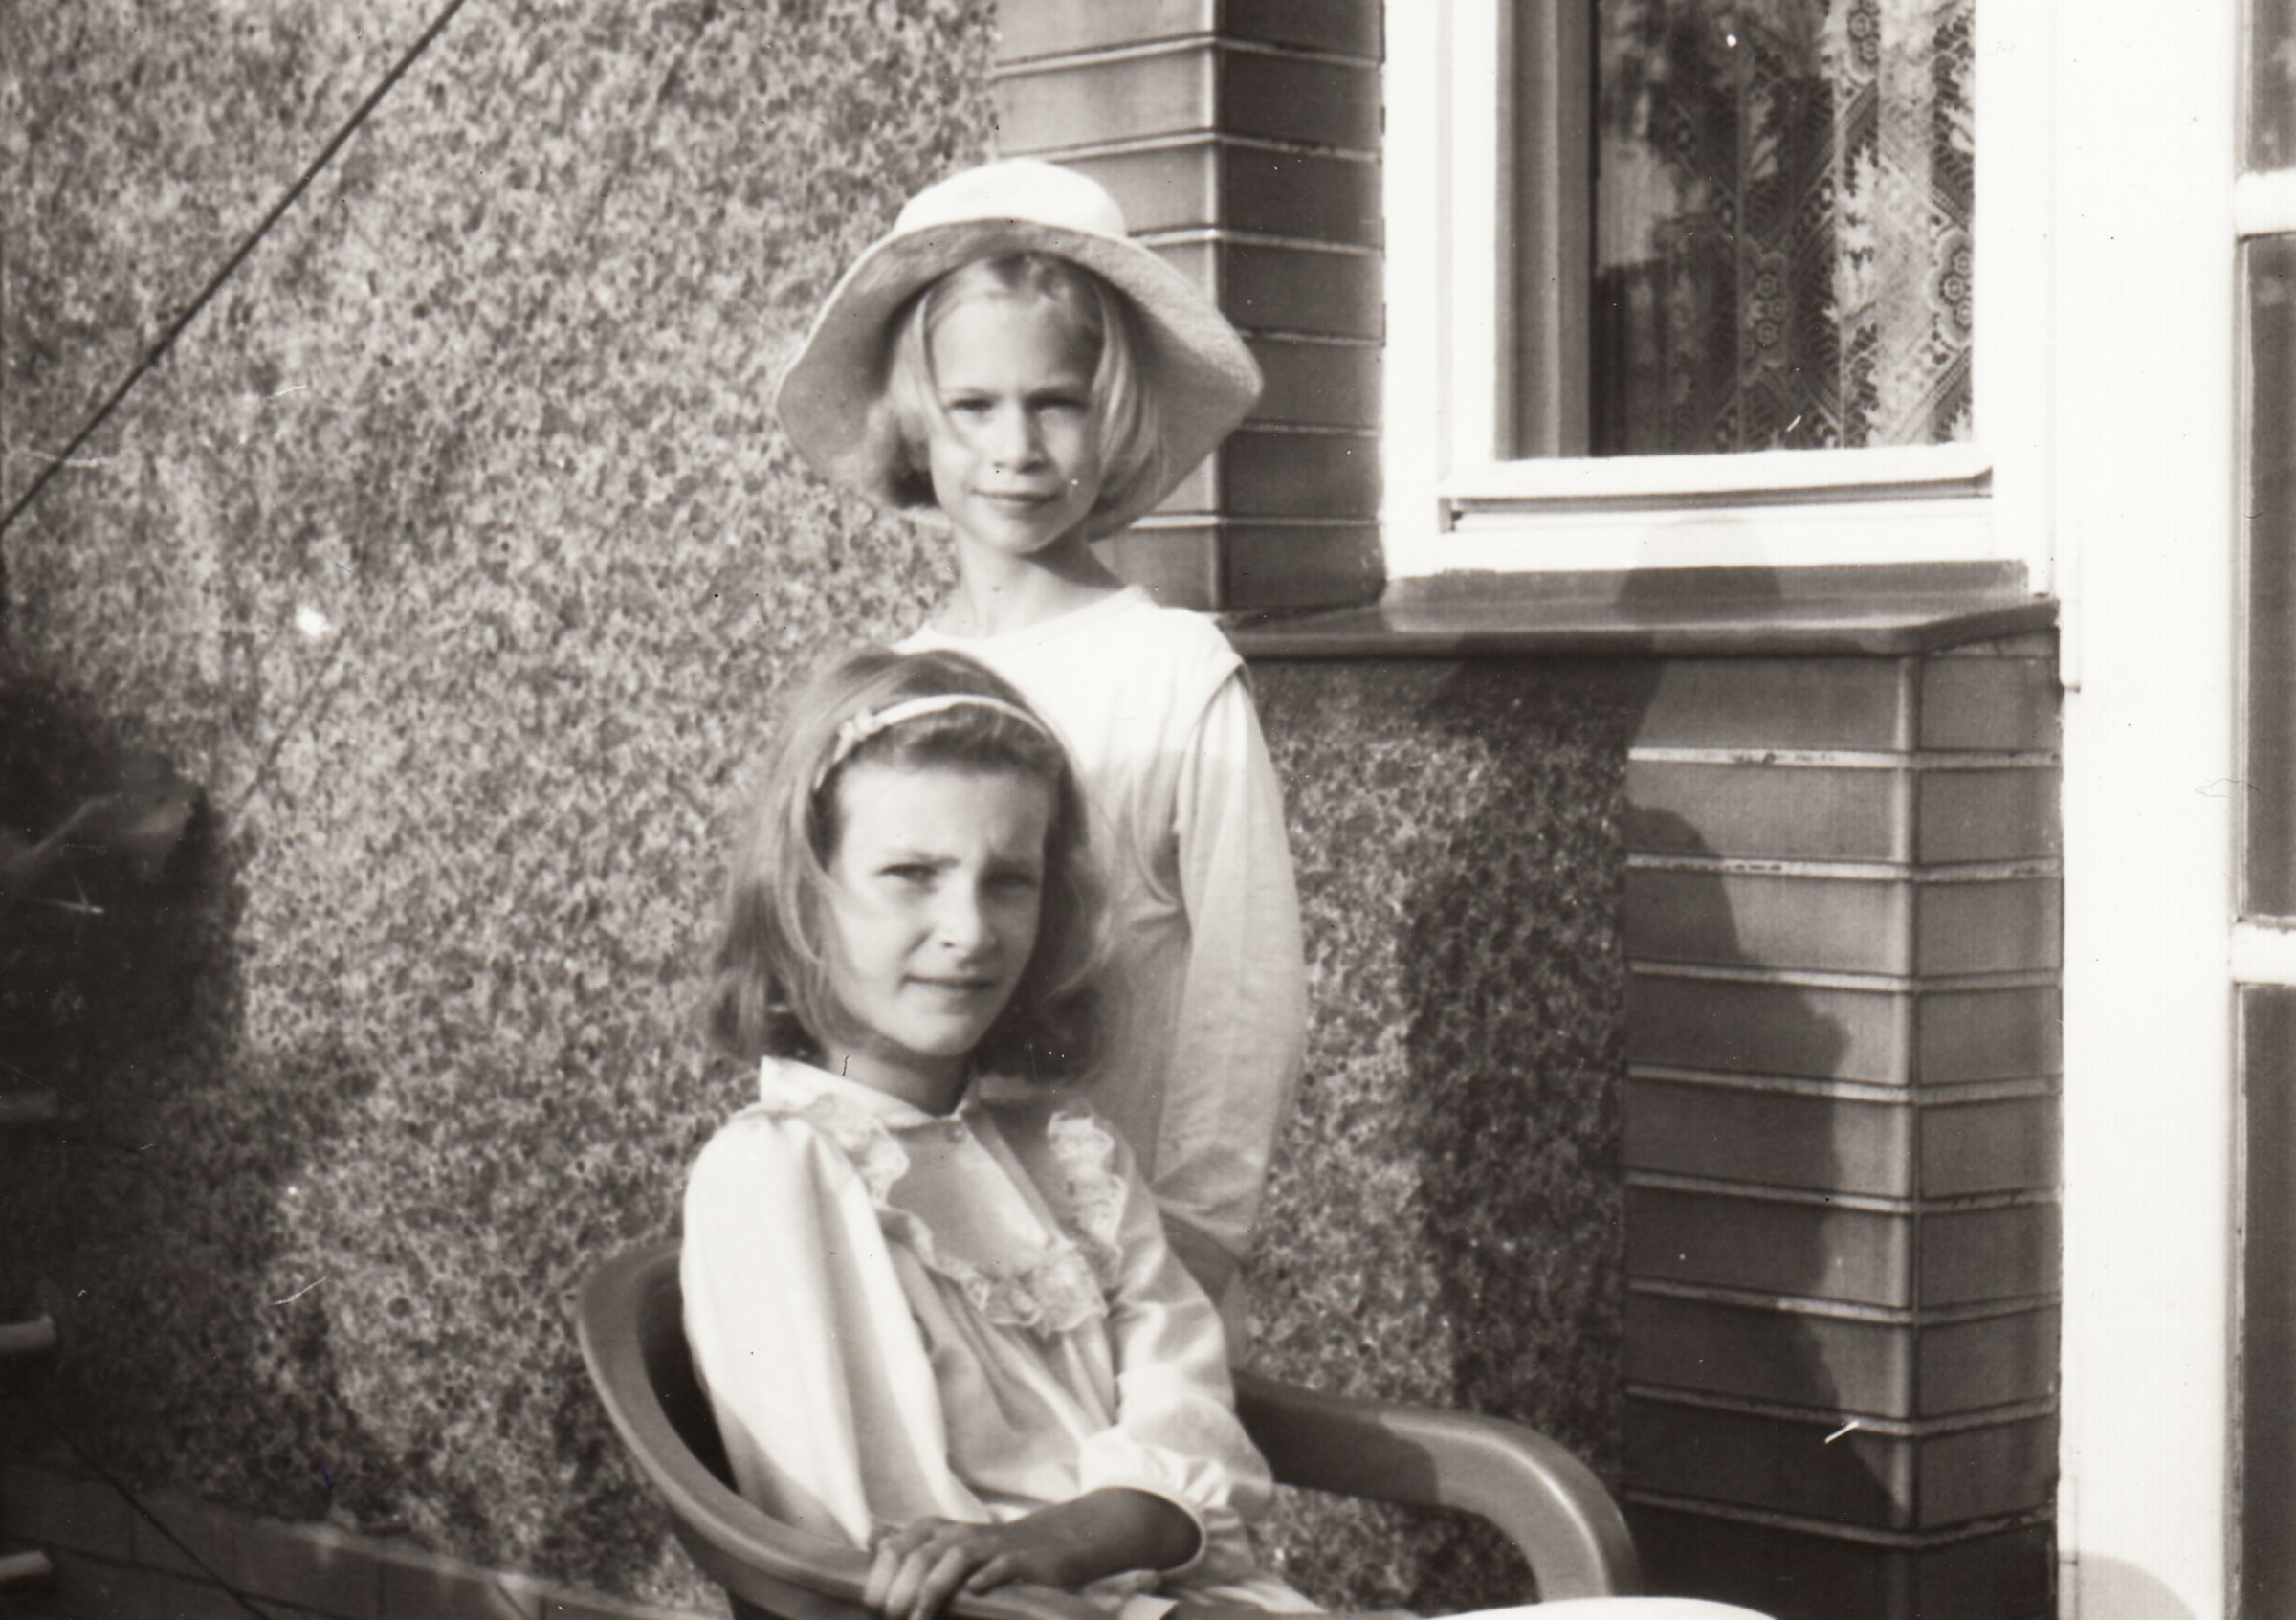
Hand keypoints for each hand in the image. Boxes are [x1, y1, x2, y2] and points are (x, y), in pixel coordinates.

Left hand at [864, 1516, 1051, 1619]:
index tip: (873, 1609)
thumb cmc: (983, 1553)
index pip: (895, 1549)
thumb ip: (906, 1543)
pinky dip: (985, 1578)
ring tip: (918, 1619)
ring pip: (955, 1558)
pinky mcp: (1019, 1559)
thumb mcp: (941, 1543)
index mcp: (933, 1530)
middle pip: (920, 1556)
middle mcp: (958, 1533)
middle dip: (900, 1590)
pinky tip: (974, 1592)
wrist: (1044, 1544)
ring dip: (933, 1590)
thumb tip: (872, 1537)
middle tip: (891, 1618)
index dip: (879, 1579)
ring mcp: (990, 1545)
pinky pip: (1000, 1565)